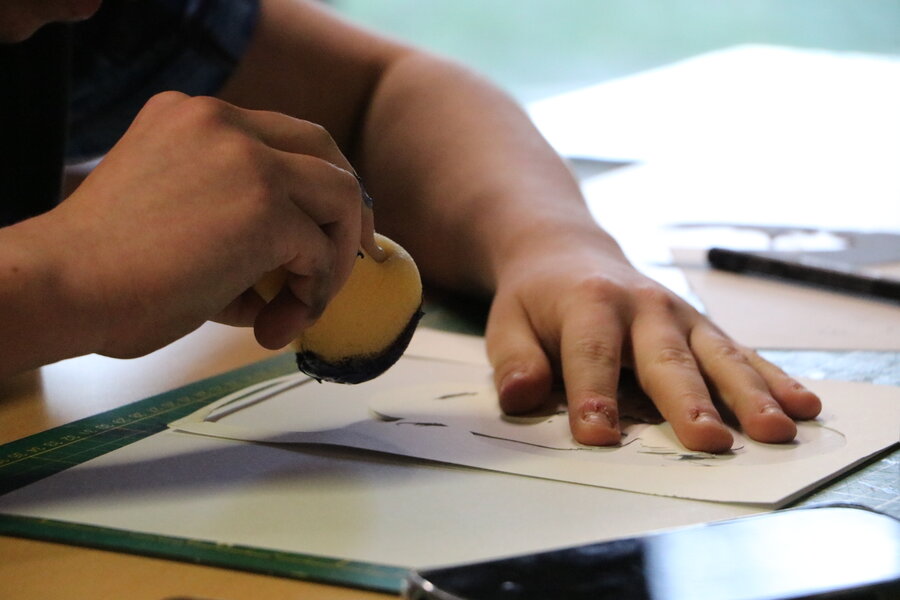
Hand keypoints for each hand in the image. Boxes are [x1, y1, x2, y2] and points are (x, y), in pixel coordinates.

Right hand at [46, 91, 373, 357]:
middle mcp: (223, 122)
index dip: (314, 181)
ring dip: (336, 258)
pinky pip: (319, 251)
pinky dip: (314, 292)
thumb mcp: (177, 220)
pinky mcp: (263, 207)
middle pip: (324, 148)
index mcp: (193, 117)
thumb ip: (236, 227)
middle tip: (356, 254)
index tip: (327, 225)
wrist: (62, 286)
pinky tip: (278, 323)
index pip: (280, 136)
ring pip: (340, 196)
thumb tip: (290, 281)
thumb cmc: (105, 270)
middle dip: (349, 207)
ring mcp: (247, 158)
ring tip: (307, 305)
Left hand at [484, 232, 821, 452]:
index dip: (593, 395)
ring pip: (718, 356)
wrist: (569, 252)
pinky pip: (742, 353)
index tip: (599, 437)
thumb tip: (522, 396)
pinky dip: (773, 379)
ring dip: (749, 395)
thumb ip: (515, 360)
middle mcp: (643, 306)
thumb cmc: (537, 299)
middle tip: (709, 443)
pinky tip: (805, 405)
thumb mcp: (507, 322)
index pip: (591, 353)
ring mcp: (681, 315)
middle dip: (688, 402)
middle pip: (667, 358)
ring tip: (776, 431)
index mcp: (589, 302)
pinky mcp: (703, 327)